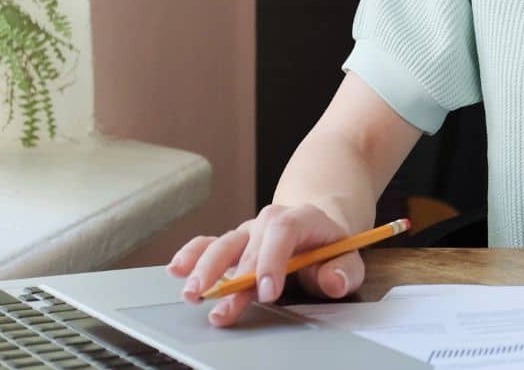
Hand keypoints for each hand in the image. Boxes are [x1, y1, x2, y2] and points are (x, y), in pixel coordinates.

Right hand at [167, 203, 364, 325]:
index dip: (272, 261)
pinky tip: (176, 269)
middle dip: (232, 276)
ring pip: (223, 244)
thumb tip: (332, 280)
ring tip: (192, 293)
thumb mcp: (348, 258)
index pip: (283, 232)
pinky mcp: (233, 244)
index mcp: (300, 219)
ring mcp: (247, 232)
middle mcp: (268, 222)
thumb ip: (344, 271)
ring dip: (204, 268)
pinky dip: (191, 255)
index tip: (267, 292)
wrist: (317, 228)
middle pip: (247, 242)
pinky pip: (208, 244)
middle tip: (220, 304)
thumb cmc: (329, 249)